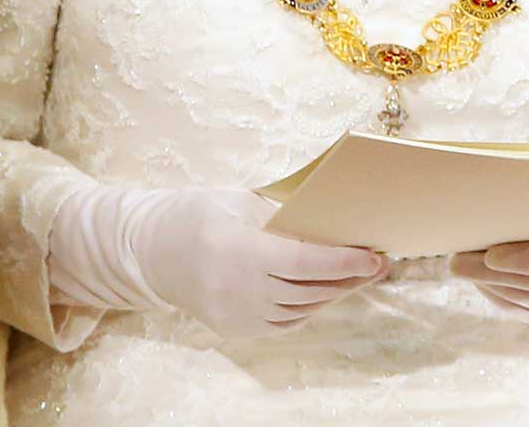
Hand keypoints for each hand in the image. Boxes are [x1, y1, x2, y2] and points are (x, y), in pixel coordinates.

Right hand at [51, 186, 386, 340]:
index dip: (344, 261)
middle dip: (349, 278)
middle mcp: (237, 288)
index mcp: (239, 249)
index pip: (305, 260)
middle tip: (378, 264)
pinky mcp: (234, 329)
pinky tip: (324, 291)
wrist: (150, 251)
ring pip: (301, 308)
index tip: (375, 257)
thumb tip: (331, 224)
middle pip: (309, 288)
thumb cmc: (197, 213)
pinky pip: (284, 321)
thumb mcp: (238, 200)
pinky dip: (309, 307)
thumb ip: (282, 217)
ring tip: (358, 277)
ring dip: (334, 293)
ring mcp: (235, 314)